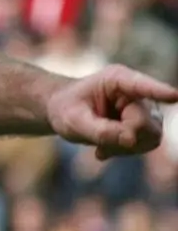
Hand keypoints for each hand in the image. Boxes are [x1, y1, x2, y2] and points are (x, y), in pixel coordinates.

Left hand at [47, 64, 177, 160]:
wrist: (64, 112)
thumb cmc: (66, 108)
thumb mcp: (73, 120)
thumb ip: (100, 130)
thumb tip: (131, 140)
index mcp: (117, 79)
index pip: (141, 86)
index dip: (159, 91)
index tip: (175, 96)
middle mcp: (137, 92)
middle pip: (147, 123)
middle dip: (125, 137)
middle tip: (99, 140)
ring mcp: (145, 109)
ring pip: (151, 137)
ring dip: (123, 147)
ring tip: (98, 143)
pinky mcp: (146, 125)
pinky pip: (147, 144)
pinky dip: (124, 151)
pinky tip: (102, 149)